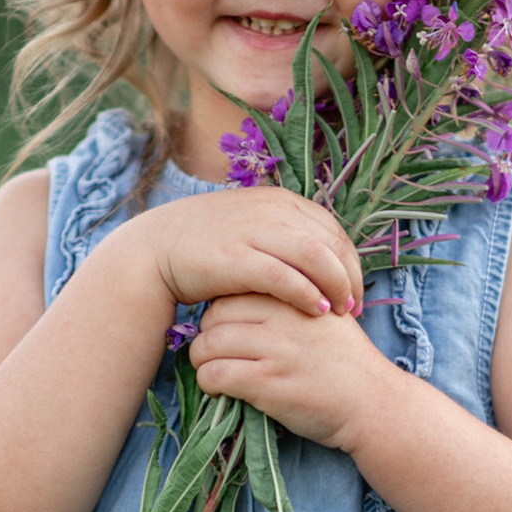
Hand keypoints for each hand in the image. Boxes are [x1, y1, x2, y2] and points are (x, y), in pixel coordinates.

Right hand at [119, 189, 364, 320]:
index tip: (356, 290)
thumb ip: (283, 238)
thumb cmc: (205, 247)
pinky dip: (306, 293)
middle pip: (331, 241)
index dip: (351, 260)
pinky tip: (316, 311)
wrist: (155, 250)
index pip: (332, 228)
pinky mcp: (237, 258)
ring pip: (315, 255)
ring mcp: (254, 231)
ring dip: (335, 285)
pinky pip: (284, 275)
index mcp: (280, 200)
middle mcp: (272, 210)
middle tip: (355, 307)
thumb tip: (317, 260)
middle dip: (350, 276)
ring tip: (341, 311)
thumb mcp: (251, 230)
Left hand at [187, 293, 396, 449]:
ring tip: (212, 371)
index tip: (226, 331)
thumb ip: (295, 301)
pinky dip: (208, 382)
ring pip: (208, 344)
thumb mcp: (328, 317)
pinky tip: (219, 389)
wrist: (374, 404)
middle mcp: (284, 318)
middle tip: (215, 353)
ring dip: (201, 361)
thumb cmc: (349, 364)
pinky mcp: (268, 383)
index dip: (221, 313)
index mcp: (296, 295)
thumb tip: (247, 300)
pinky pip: (216, 374)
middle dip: (207, 335)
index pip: (235, 291)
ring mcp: (275, 350)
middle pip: (214, 315)